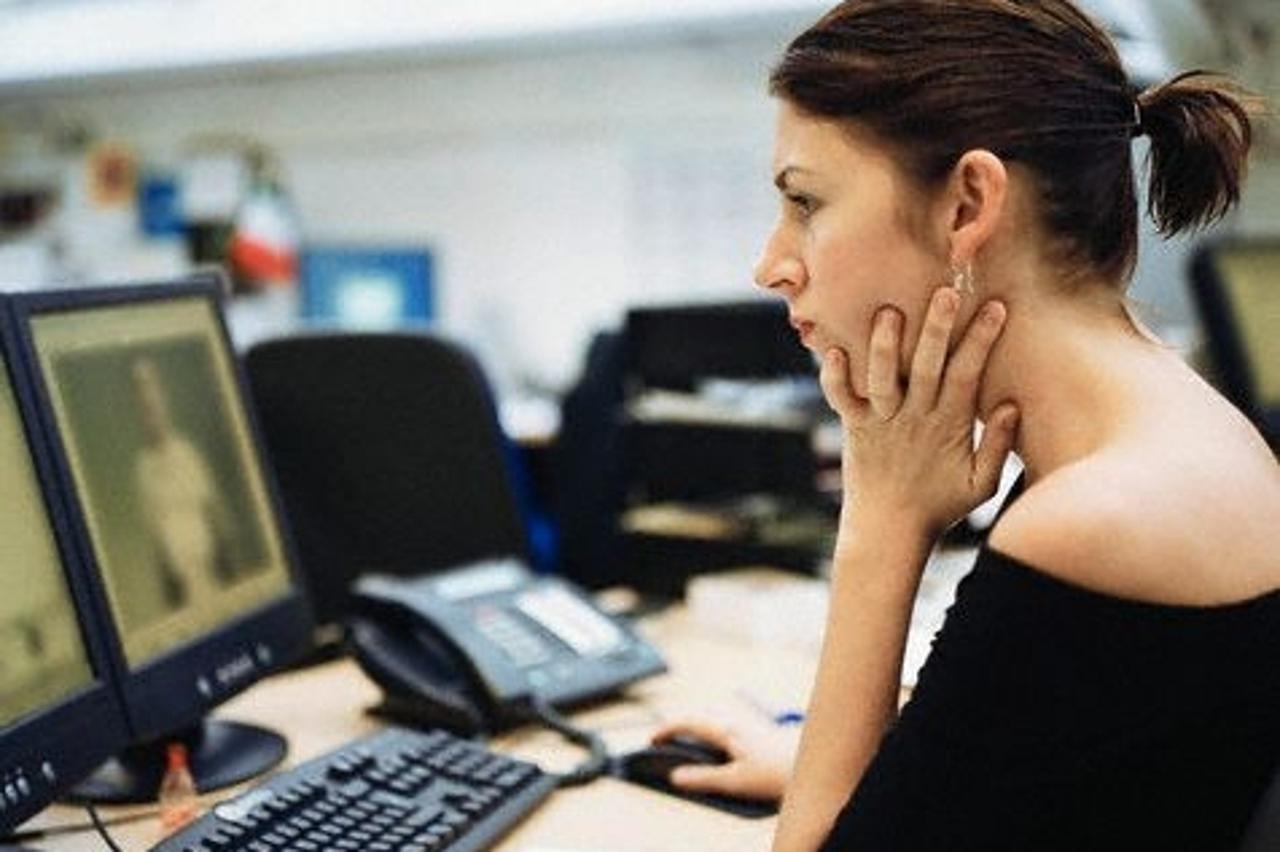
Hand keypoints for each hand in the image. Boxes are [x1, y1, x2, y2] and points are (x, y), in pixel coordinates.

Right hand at [650, 718, 799, 801]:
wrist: (812, 766)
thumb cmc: (777, 772)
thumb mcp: (734, 781)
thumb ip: (703, 779)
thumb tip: (676, 777)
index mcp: (727, 731)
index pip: (689, 723)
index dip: (667, 730)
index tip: (651, 740)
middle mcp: (737, 726)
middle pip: (701, 722)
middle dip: (681, 730)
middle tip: (665, 744)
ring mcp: (749, 731)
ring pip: (715, 729)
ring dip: (699, 737)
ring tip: (688, 753)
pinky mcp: (759, 740)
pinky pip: (728, 736)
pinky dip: (714, 744)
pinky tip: (719, 760)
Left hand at [821, 288, 1018, 540]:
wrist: (888, 531)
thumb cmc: (938, 505)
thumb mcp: (980, 484)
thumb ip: (998, 446)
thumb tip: (1010, 406)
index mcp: (949, 425)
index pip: (968, 374)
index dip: (982, 341)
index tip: (996, 307)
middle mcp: (913, 417)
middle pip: (927, 367)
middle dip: (937, 329)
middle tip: (946, 292)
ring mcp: (881, 421)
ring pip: (882, 378)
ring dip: (885, 345)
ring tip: (888, 311)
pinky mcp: (854, 427)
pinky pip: (840, 399)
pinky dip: (833, 377)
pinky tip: (832, 350)